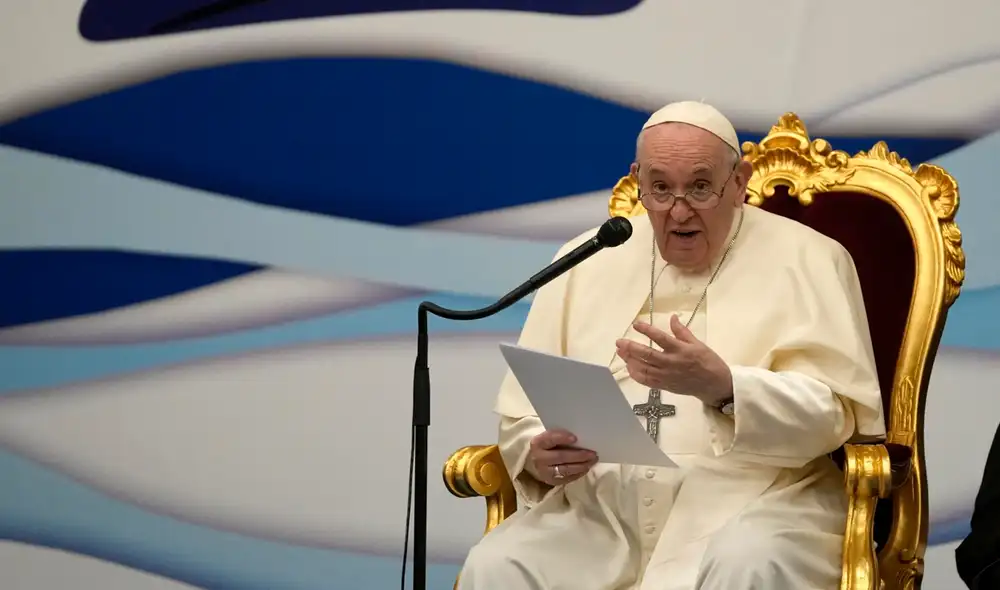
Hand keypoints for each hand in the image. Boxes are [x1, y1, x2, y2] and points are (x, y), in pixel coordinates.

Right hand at [526, 428, 597, 485]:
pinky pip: (567, 478)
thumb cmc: (549, 445)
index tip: (575, 438)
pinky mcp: (551, 481)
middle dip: (578, 455)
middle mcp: (539, 458)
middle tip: (593, 453)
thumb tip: (581, 436)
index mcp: (538, 443)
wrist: (538, 460)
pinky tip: (587, 467)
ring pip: (565, 469)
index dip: (562, 438)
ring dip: (582, 465)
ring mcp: (544, 472)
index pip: (549, 439)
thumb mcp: (550, 437)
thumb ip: (561, 436)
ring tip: (593, 461)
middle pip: (560, 457)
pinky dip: (579, 473)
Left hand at [615, 314, 732, 405]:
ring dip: (630, 360)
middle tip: (619, 341)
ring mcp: (667, 376)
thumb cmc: (708, 362)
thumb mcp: (697, 343)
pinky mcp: (665, 386)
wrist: (715, 385)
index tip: (636, 324)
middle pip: (647, 355)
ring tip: (621, 352)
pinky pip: (647, 381)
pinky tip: (629, 367)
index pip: (660, 338)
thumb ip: (681, 331)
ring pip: (644, 369)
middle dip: (631, 348)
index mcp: (681, 350)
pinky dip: (636, 374)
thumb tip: (672, 317)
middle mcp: (671, 363)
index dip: (647, 330)